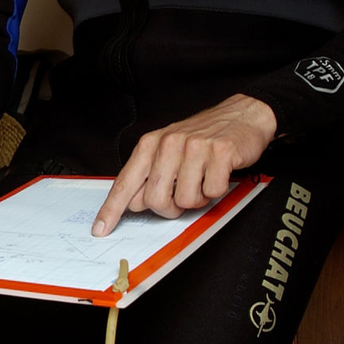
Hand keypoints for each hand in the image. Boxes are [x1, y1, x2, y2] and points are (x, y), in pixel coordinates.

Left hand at [93, 94, 276, 236]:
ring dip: (197, 198)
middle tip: (182, 195)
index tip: (101, 229)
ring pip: (185, 200)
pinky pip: (212, 192)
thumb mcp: (168, 150)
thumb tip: (133, 204)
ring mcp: (194, 147)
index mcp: (151, 144)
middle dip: (170, 207)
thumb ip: (149, 175)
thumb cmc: (203, 136)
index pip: (125, 183)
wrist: (242, 115)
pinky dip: (216, 190)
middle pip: (155, 200)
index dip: (112, 210)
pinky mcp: (220, 152)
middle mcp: (169, 144)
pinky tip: (218, 174)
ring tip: (202, 180)